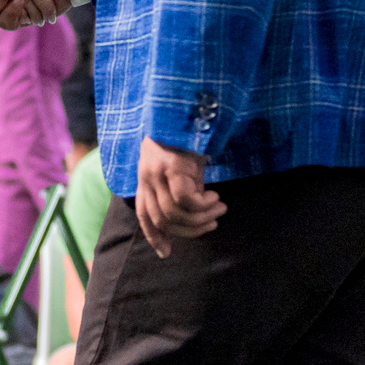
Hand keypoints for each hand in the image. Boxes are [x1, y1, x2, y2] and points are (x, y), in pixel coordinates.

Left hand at [135, 138, 223, 257]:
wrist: (185, 111)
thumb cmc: (186, 141)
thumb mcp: (179, 170)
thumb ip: (179, 191)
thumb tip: (190, 218)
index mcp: (144, 181)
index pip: (144, 216)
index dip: (154, 237)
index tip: (166, 253)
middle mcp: (146, 179)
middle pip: (162, 220)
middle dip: (189, 230)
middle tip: (212, 224)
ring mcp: (157, 173)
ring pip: (175, 213)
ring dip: (201, 218)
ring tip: (219, 209)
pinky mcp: (172, 167)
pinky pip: (186, 199)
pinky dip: (203, 205)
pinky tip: (215, 197)